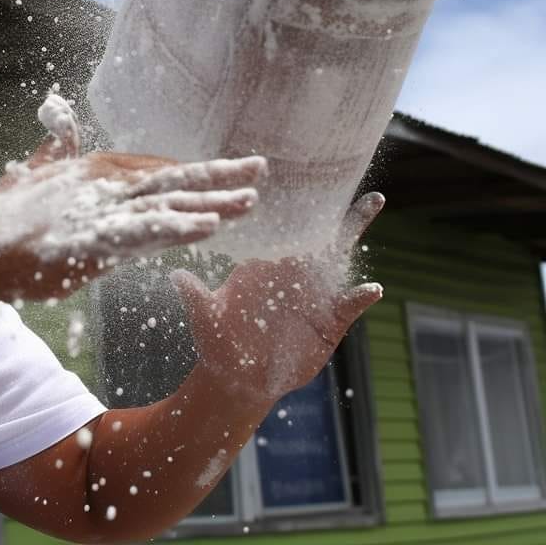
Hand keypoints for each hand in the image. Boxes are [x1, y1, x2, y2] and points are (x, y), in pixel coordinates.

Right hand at [0, 146, 266, 304]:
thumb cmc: (6, 217)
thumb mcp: (35, 174)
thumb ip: (54, 148)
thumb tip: (60, 118)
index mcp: (96, 172)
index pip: (154, 169)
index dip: (193, 172)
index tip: (228, 170)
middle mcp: (104, 185)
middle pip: (172, 179)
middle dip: (219, 175)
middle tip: (261, 169)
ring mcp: (100, 211)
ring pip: (167, 203)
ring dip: (212, 200)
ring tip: (250, 198)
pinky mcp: (93, 241)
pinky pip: (144, 232)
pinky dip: (179, 226)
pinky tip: (210, 225)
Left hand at [170, 192, 384, 406]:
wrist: (237, 376)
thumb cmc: (218, 340)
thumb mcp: (205, 317)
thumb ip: (196, 296)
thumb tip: (175, 274)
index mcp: (263, 262)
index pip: (279, 227)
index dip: (291, 202)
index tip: (302, 174)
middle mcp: (292, 271)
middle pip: (318, 233)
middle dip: (338, 208)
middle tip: (364, 182)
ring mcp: (313, 294)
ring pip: (339, 258)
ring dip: (355, 230)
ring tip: (373, 203)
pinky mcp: (328, 323)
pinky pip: (348, 305)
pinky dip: (361, 297)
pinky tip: (372, 289)